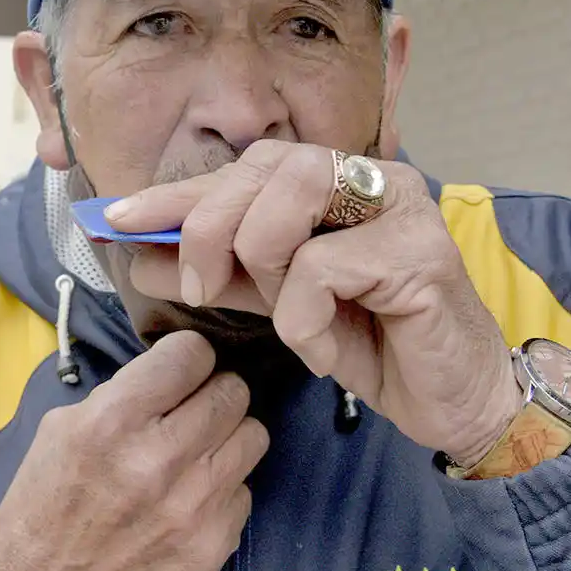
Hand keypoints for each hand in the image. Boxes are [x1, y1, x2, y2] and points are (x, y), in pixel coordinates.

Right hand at [0, 331, 267, 570]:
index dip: (186, 357)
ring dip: (226, 436)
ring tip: (195, 451)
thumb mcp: (62, 429)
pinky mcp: (214, 547)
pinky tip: (187, 501)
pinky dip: (221, 489)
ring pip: (253, 435)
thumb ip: (125, 393)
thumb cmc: (44, 505)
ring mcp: (194, 510)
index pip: (193, 356)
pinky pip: (244, 490)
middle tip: (189, 410)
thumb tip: (178, 370)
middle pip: (233, 391)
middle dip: (211, 392)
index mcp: (113, 423)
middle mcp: (160, 462)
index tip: (178, 370)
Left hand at [105, 141, 520, 464]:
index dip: (180, 192)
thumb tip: (140, 256)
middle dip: (209, 229)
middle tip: (198, 288)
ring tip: (289, 317)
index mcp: (342, 183)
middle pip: (264, 169)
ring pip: (289, 201)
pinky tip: (326, 348)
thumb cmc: (373, 346)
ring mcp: (403, 209)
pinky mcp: (421, 252)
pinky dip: (304, 320)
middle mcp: (375, 179)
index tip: (119, 217)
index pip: (248, 168)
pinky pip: (320, 269)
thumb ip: (221, 274)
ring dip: (264, 268)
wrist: (452, 402)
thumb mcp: (281, 306)